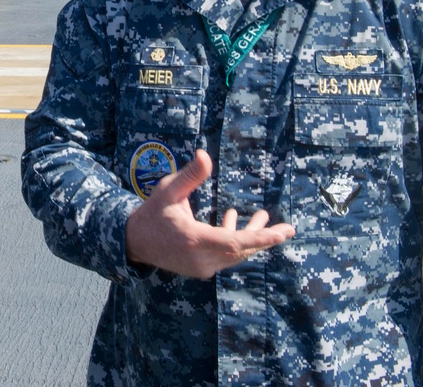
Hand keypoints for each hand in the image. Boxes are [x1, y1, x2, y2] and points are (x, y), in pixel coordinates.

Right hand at [125, 149, 294, 278]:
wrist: (134, 242)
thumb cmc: (152, 212)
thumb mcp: (169, 190)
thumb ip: (190, 175)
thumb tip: (205, 154)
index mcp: (195, 239)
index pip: (235, 241)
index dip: (260, 237)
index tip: (282, 235)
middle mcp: (201, 258)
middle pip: (242, 249)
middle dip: (265, 237)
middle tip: (289, 228)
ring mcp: (202, 266)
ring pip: (235, 254)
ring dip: (251, 237)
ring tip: (265, 217)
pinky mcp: (201, 269)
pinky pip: (226, 256)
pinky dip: (235, 241)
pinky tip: (233, 219)